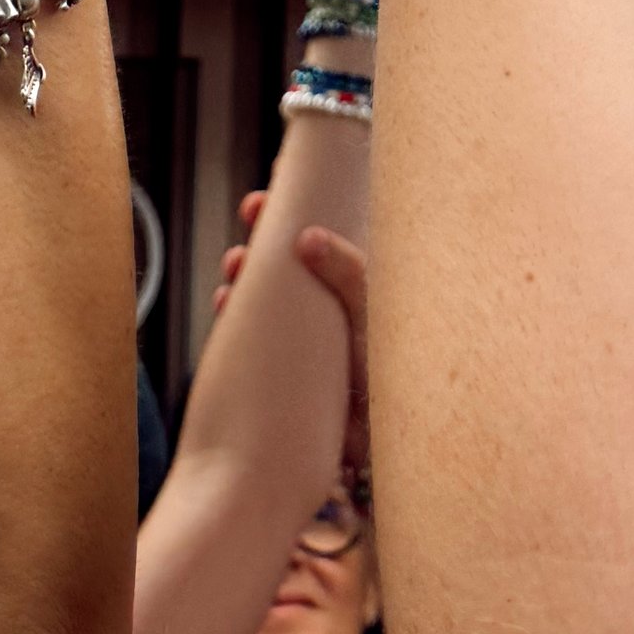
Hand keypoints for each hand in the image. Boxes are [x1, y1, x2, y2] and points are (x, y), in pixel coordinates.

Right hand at [212, 203, 371, 505]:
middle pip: (297, 260)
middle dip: (271, 233)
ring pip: (272, 298)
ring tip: (233, 265)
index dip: (303, 207)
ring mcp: (313, 341)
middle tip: (252, 210)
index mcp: (362, 287)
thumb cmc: (409, 376)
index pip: (329, 235)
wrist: (401, 449)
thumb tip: (308, 239)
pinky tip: (224, 304)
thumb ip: (352, 275)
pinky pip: (260, 338)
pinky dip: (239, 320)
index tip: (279, 184)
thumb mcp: (380, 317)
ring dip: (249, 275)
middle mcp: (336, 308)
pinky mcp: (292, 371)